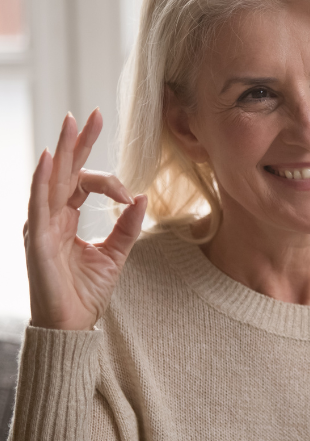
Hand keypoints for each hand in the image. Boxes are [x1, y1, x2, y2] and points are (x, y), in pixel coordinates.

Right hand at [25, 109, 147, 330]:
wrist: (73, 325)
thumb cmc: (87, 291)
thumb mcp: (116, 253)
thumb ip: (128, 225)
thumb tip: (143, 196)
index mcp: (66, 218)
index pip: (83, 182)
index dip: (110, 182)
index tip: (130, 194)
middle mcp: (50, 217)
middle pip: (64, 170)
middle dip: (78, 142)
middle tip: (91, 114)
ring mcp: (40, 226)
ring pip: (50, 179)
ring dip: (61, 150)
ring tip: (70, 123)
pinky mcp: (36, 240)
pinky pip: (37, 205)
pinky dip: (41, 180)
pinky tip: (46, 159)